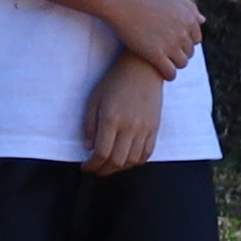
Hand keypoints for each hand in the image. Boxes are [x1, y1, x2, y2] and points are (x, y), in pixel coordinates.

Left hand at [82, 58, 163, 178]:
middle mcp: (130, 127)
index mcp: (111, 119)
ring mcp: (145, 129)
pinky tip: (127, 160)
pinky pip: (147, 153)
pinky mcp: (155, 128)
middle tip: (95, 170)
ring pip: (133, 160)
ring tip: (110, 166)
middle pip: (117, 160)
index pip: (102, 153)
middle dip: (104, 170)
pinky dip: (136, 162)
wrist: (142, 71)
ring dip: (119, 168)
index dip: (92, 165)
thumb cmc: (114, 83)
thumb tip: (90, 148)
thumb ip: (90, 126)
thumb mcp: (94, 101)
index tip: (85, 167)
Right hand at [98, 0, 200, 78]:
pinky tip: (163, 74)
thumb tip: (202, 21)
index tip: (176, 44)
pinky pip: (170, 72)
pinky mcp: (155, 55)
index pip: (196, 39)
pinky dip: (169, 75)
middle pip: (189, 52)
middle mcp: (183, 33)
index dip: (186, 42)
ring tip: (166, 63)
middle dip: (180, 53)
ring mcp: (170, 45)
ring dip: (175, 64)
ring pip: (182, 63)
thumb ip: (190, 7)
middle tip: (168, 54)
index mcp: (189, 20)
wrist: (123, 1)